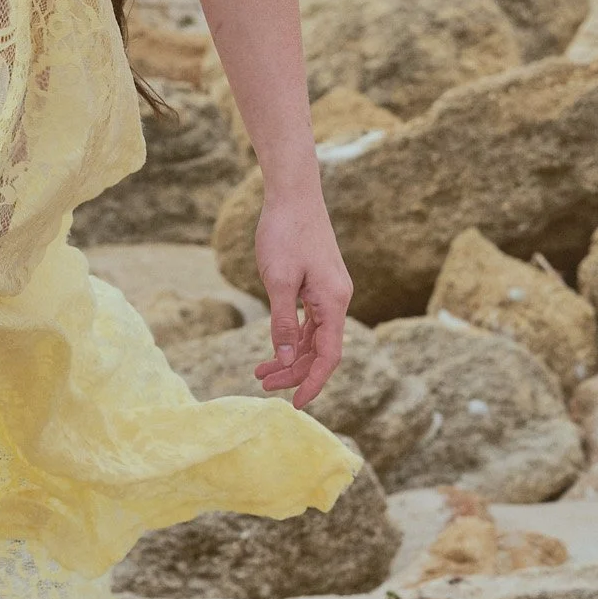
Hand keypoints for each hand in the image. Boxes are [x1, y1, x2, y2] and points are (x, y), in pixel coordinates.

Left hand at [251, 186, 352, 410]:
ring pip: (314, 336)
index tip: (295, 404)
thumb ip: (283, 321)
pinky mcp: (318, 284)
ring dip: (290, 355)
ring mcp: (329, 291)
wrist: (292, 194)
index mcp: (334, 301)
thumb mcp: (279, 280)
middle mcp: (337, 299)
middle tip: (262, 383)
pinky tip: (274, 346)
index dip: (313, 382)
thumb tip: (287, 358)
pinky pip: (309, 320)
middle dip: (294, 371)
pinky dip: (292, 336)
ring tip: (260, 371)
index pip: (329, 356)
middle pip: (320, 349)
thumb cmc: (285, 232)